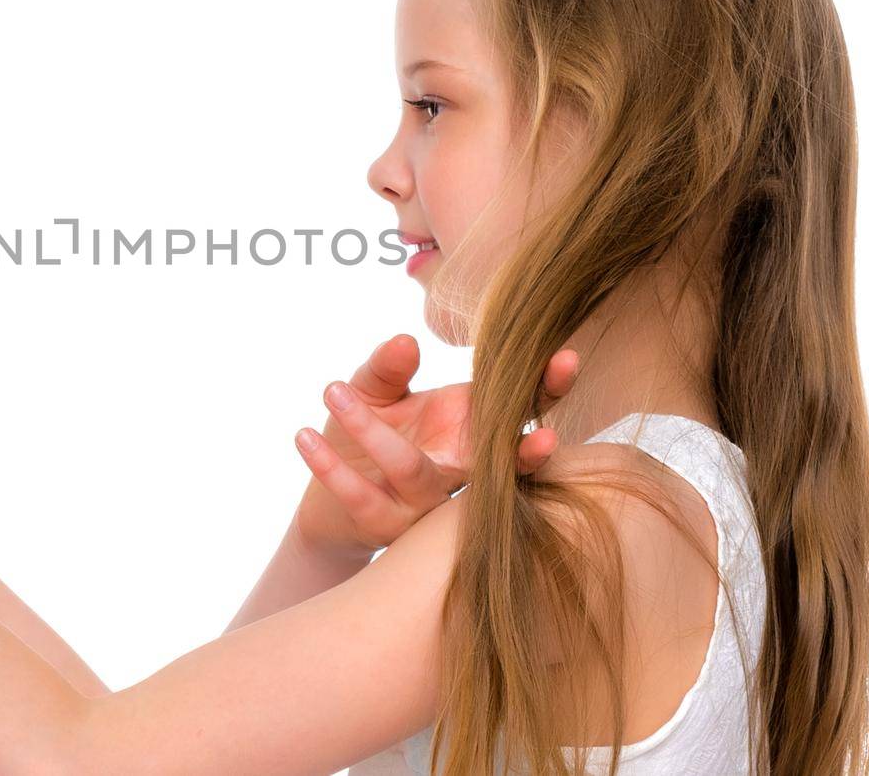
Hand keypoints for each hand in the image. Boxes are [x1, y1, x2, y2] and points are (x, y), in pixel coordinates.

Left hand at [291, 336, 574, 559]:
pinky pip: (362, 498)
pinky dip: (330, 466)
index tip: (566, 359)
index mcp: (470, 426)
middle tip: (545, 434)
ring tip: (333, 388)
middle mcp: (460, 469)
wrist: (330, 503)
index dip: (547, 387)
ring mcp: (427, 505)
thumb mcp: (375, 389)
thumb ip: (388, 366)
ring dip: (374, 432)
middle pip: (502, 460)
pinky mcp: (385, 526)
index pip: (519, 406)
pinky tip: (303, 435)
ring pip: (416, 473)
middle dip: (527, 448)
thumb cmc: (368, 432)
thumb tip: (407, 341)